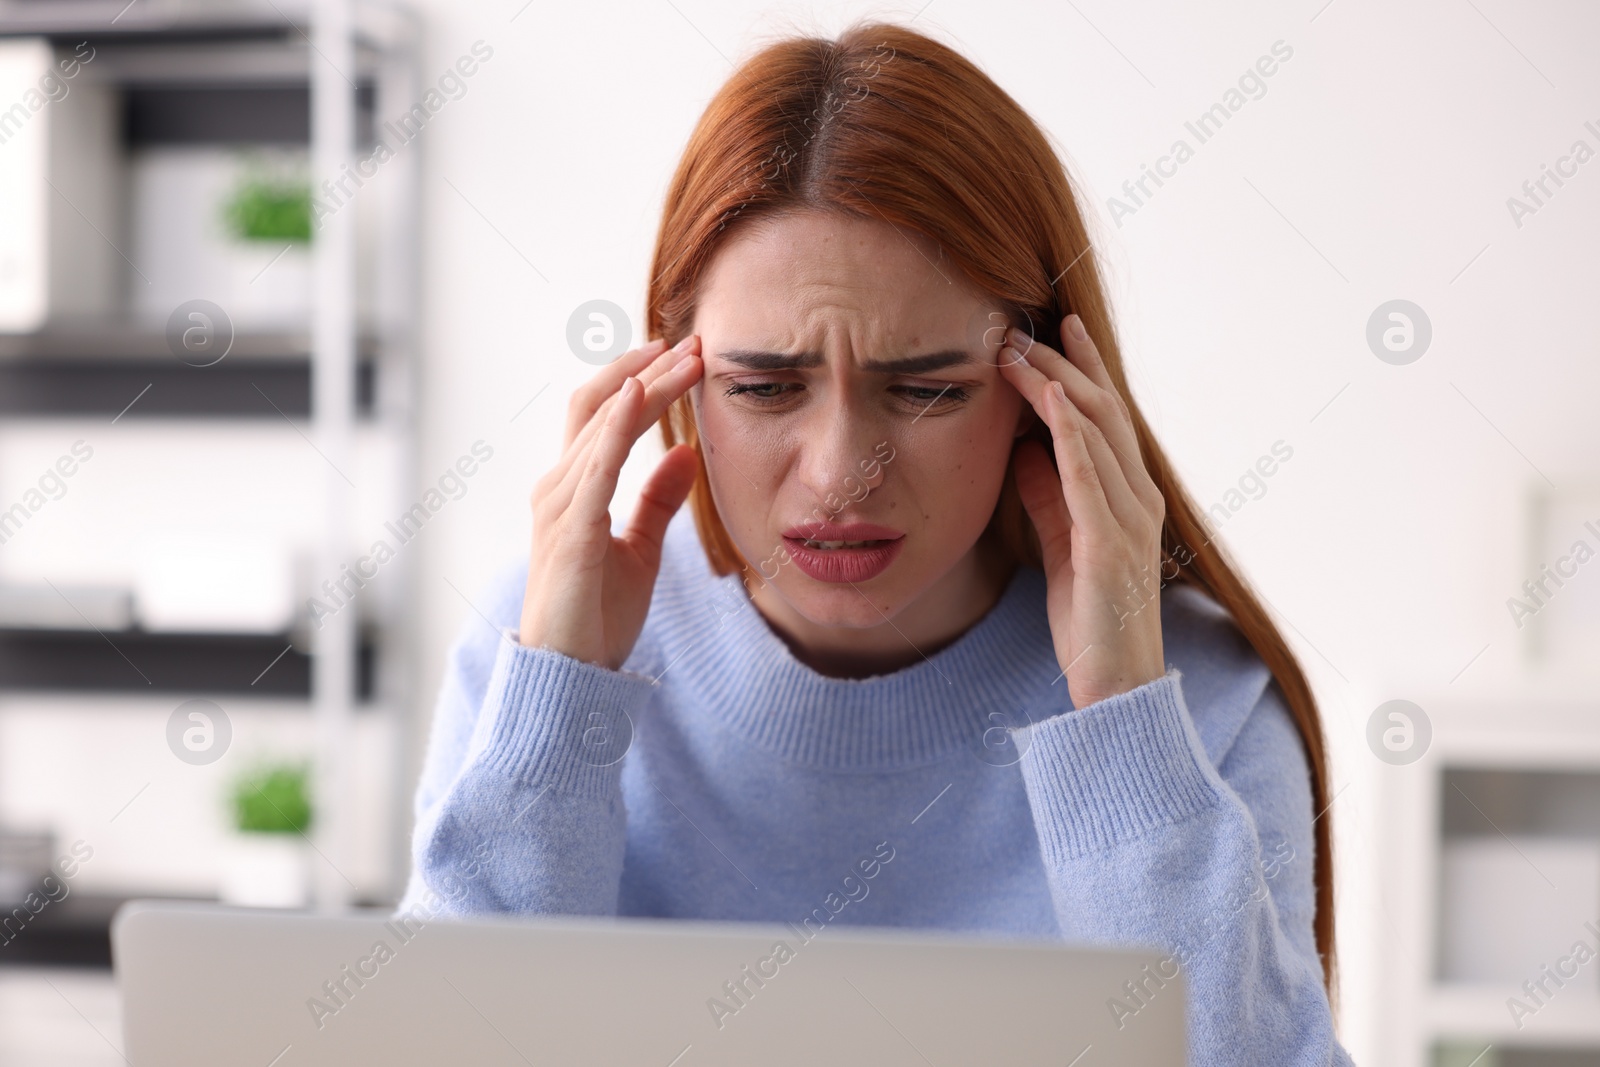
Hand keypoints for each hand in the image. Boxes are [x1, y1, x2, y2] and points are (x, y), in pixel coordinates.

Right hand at [518, 336, 704, 668]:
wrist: (570, 675)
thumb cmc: (596, 617)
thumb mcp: (640, 549)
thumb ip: (657, 501)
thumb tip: (683, 453)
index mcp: (573, 490)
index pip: (605, 415)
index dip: (643, 380)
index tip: (686, 355)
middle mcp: (558, 488)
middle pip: (599, 405)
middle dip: (646, 368)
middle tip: (694, 341)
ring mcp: (560, 506)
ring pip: (601, 423)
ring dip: (646, 386)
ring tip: (688, 359)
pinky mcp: (572, 531)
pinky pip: (596, 466)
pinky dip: (616, 426)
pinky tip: (640, 396)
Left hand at [997, 314, 1165, 707]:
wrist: (1115, 686)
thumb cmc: (1090, 620)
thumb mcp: (1062, 544)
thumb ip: (1049, 496)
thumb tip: (1022, 449)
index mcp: (1129, 497)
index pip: (1106, 416)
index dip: (1084, 366)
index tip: (1056, 326)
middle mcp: (1137, 498)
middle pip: (1102, 411)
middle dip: (1062, 362)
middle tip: (1022, 325)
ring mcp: (1128, 519)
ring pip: (1096, 432)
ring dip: (1055, 383)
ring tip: (1018, 349)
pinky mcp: (1109, 544)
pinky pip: (1089, 476)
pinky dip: (1069, 433)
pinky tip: (1049, 399)